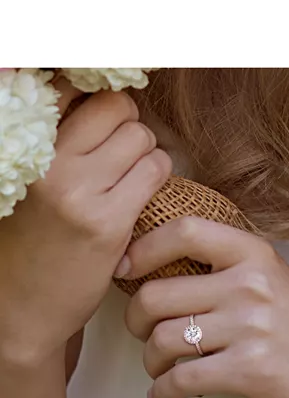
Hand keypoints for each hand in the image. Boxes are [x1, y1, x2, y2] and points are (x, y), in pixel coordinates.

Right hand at [0, 79, 171, 366]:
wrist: (22, 310)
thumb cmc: (28, 245)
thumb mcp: (28, 184)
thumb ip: (56, 145)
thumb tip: (100, 102)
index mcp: (25, 149)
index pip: (68, 87)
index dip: (94, 94)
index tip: (105, 115)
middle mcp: (48, 164)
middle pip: (114, 105)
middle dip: (127, 124)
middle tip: (121, 152)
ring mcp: (78, 193)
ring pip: (141, 136)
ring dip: (146, 153)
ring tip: (131, 178)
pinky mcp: (108, 223)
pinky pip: (155, 171)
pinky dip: (157, 177)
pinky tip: (142, 197)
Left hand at [121, 217, 288, 397]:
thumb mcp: (275, 287)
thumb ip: (227, 273)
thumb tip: (156, 275)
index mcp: (256, 255)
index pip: (183, 230)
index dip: (142, 248)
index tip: (125, 269)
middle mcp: (252, 284)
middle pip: (156, 293)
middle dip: (135, 321)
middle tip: (143, 336)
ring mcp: (252, 327)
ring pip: (162, 340)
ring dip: (150, 363)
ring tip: (161, 371)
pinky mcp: (250, 371)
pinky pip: (180, 380)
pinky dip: (164, 392)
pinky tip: (167, 395)